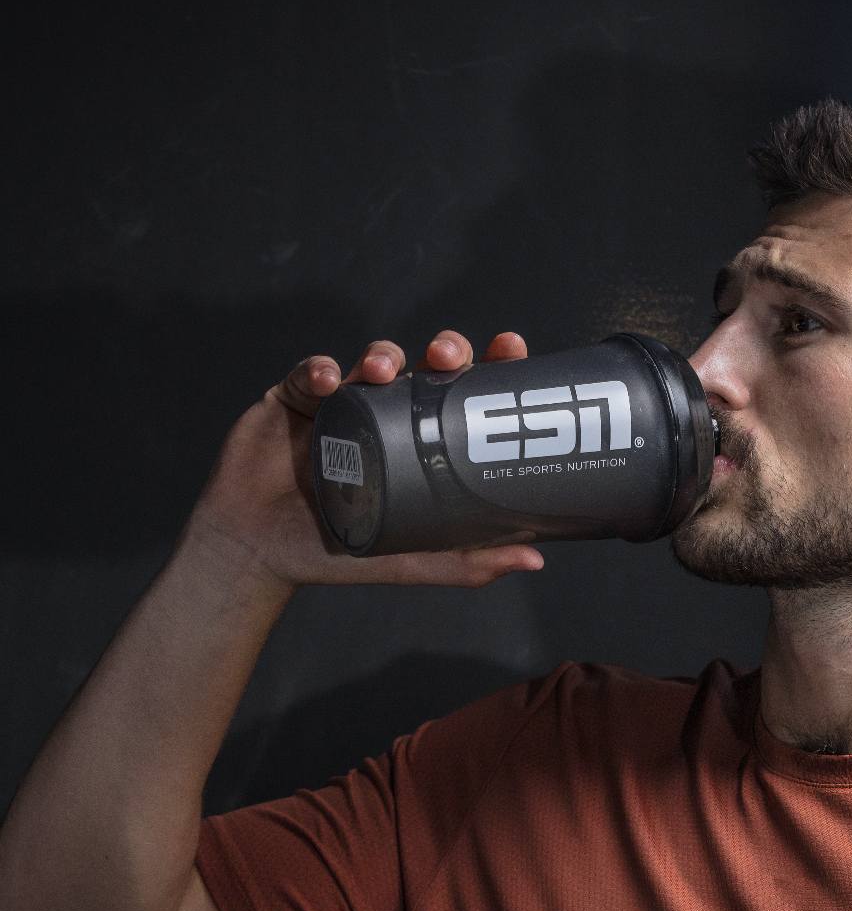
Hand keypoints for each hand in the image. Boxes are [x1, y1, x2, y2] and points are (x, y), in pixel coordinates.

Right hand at [184, 329, 541, 594]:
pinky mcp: (294, 396)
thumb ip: (467, 561)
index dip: (489, 367)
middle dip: (443, 349)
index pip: (464, 396)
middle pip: (426, 366)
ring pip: (373, 359)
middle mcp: (387, 416)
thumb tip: (535, 561)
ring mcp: (342, 403)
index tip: (511, 350)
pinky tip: (330, 381)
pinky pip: (311, 370)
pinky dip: (322, 369)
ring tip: (383, 369)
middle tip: (447, 356)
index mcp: (421, 443)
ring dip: (383, 354)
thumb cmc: (333, 554)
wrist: (257, 554)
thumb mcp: (410, 559)